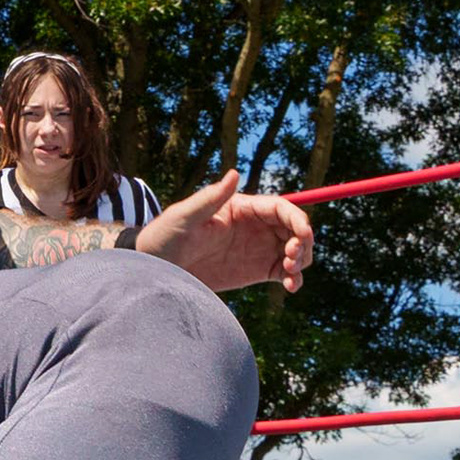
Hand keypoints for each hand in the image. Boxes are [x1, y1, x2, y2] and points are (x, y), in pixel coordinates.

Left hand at [132, 170, 313, 292]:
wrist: (156, 271)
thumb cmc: (165, 237)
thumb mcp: (184, 217)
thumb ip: (211, 198)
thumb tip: (235, 173)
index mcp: (241, 207)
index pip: (280, 208)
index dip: (297, 219)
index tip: (302, 237)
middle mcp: (255, 226)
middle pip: (294, 228)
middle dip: (303, 241)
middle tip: (292, 257)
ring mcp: (258, 249)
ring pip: (296, 250)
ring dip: (302, 260)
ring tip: (289, 273)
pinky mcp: (257, 271)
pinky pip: (286, 273)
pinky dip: (295, 278)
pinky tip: (291, 286)